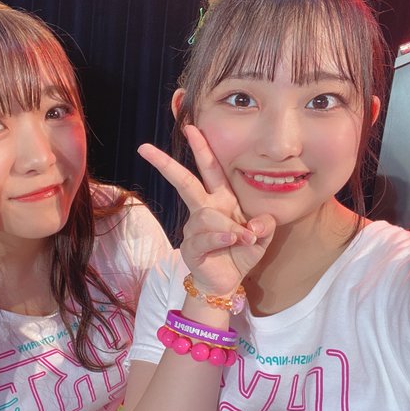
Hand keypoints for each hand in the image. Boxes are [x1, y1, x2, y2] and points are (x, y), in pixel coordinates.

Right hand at [138, 125, 274, 295]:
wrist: (227, 282)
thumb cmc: (240, 254)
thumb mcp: (261, 237)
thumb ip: (265, 226)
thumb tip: (257, 223)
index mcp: (221, 200)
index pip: (210, 170)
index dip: (202, 149)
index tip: (191, 128)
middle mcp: (205, 210)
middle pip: (184, 182)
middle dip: (165, 164)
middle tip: (145, 148)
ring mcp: (194, 228)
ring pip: (207, 216)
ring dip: (229, 227)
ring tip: (243, 239)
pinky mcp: (191, 247)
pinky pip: (206, 237)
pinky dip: (222, 238)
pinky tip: (233, 241)